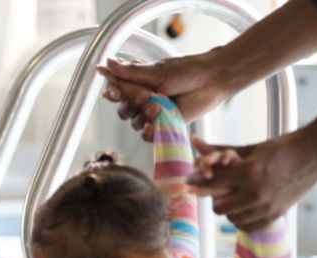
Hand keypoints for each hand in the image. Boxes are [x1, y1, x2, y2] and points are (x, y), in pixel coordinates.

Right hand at [100, 52, 230, 140]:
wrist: (210, 82)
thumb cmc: (186, 71)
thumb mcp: (156, 71)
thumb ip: (131, 72)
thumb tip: (107, 63)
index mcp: (139, 82)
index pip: (117, 90)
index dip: (113, 93)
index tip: (114, 93)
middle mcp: (144, 98)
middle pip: (123, 110)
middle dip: (132, 104)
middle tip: (146, 95)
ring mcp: (154, 113)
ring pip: (135, 123)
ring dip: (143, 116)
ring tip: (158, 107)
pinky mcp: (164, 126)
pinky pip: (147, 136)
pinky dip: (148, 132)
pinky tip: (154, 126)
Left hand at [189, 131, 316, 231]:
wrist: (315, 153)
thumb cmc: (282, 146)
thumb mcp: (251, 147)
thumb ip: (222, 149)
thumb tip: (195, 142)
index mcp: (249, 172)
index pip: (213, 182)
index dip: (200, 181)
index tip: (194, 180)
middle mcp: (257, 193)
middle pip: (219, 207)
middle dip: (215, 198)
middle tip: (219, 189)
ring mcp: (267, 207)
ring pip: (232, 219)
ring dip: (229, 209)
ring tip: (234, 196)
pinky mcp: (276, 216)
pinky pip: (248, 227)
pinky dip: (242, 219)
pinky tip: (245, 207)